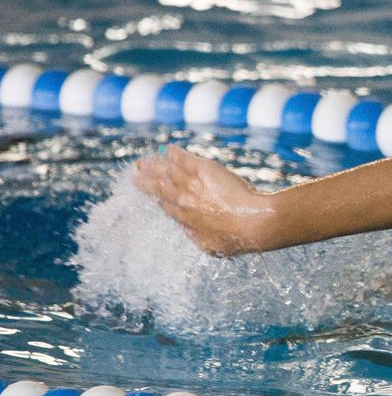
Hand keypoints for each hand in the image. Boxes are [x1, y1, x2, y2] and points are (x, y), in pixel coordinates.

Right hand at [132, 146, 276, 255]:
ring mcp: (192, 184)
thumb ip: (196, 236)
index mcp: (185, 218)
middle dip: (146, 180)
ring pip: (168, 172)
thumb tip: (189, 229)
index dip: (156, 198)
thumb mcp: (210, 245)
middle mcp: (184, 199)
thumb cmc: (237, 238)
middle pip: (160, 187)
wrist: (253, 223)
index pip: (165, 205)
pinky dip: (175, 154)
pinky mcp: (204, 170)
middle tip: (135, 175)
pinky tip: (168, 149)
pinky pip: (184, 159)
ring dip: (155, 165)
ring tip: (144, 161)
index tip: (150, 194)